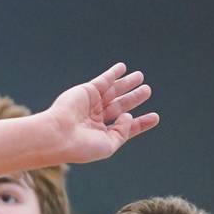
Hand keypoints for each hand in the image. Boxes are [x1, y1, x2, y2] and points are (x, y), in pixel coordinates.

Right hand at [41, 63, 159, 165]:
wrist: (59, 134)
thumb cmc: (82, 146)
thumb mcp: (108, 145)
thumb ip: (122, 132)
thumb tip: (129, 115)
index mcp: (100, 134)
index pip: (124, 127)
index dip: (140, 122)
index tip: (154, 117)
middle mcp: (95, 119)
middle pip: (120, 106)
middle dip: (134, 98)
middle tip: (147, 91)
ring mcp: (91, 104)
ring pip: (113, 91)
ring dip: (127, 84)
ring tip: (140, 77)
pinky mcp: (87, 91)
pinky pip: (103, 80)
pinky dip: (113, 73)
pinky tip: (123, 68)